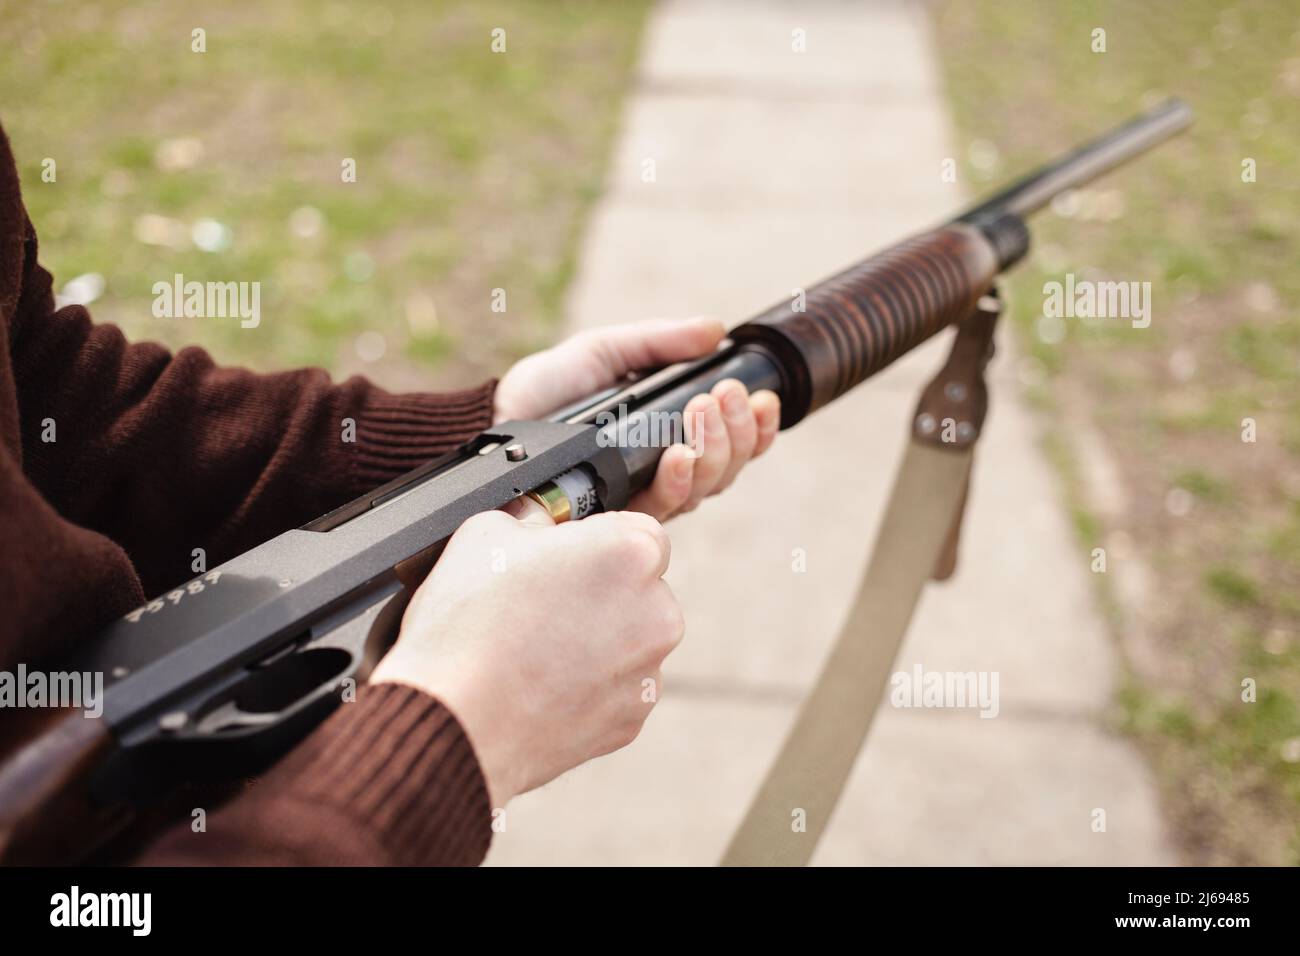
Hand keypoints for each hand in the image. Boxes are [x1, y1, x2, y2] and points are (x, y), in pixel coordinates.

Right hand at [369, 505, 682, 806]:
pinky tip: (542, 685)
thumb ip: (531, 517)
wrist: (453, 725)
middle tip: (543, 602)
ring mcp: (647, 672)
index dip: (599, 540)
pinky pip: (619, 689)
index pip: (640, 530)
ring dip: (601, 640)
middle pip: (641, 588)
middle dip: (604, 591)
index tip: (567, 555)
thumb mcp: (483, 534)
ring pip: (633, 641)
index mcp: (629, 553)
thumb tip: (539, 522)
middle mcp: (656, 612)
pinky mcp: (632, 719)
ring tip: (535, 649)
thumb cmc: (466, 630)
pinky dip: (592, 685)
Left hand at [493, 317, 779, 519]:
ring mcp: (641, 499)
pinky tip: (680, 454)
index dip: (757, 428)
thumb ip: (659, 342)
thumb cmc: (543, 392)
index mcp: (668, 438)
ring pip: (706, 489)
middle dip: (739, 431)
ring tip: (704, 410)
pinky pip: (663, 508)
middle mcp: (662, 474)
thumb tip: (717, 330)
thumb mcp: (604, 352)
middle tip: (725, 395)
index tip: (763, 397)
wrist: (493, 422)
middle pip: (727, 469)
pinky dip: (681, 480)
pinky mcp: (616, 518)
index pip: (730, 443)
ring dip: (717, 448)